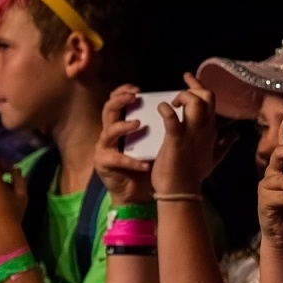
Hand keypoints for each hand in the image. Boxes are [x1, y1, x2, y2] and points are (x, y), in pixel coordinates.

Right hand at [94, 85, 154, 204]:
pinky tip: (145, 164)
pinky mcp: (104, 163)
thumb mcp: (156, 143)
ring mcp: (105, 148)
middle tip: (133, 96)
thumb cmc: (148, 165)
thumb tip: (178, 111)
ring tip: (137, 124)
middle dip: (119, 100)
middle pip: (108, 110)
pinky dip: (132, 161)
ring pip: (108, 131)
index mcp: (122, 125)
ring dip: (123, 126)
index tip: (138, 88)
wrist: (139, 193)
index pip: (117, 102)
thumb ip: (161, 127)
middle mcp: (110, 133)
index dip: (124, 92)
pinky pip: (117, 159)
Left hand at [155, 73, 233, 194]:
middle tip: (180, 92)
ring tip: (172, 104)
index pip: (211, 101)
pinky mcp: (176, 140)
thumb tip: (236, 135)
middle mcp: (205, 129)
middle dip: (193, 88)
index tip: (188, 77)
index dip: (199, 86)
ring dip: (183, 97)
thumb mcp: (214, 158)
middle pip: (207, 97)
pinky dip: (166, 110)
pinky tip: (162, 108)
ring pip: (195, 103)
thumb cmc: (193, 175)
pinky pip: (172, 119)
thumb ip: (225, 145)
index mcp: (212, 131)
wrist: (181, 191)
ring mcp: (192, 134)